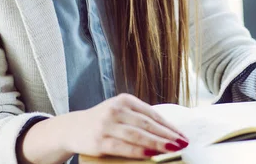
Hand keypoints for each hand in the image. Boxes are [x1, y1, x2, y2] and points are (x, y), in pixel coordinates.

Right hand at [63, 93, 188, 158]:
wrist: (72, 128)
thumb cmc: (103, 120)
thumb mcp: (120, 111)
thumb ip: (139, 117)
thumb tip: (167, 131)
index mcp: (124, 100)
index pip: (152, 113)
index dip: (169, 125)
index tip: (182, 135)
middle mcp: (115, 110)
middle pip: (147, 123)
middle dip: (167, 135)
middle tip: (182, 143)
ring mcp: (106, 125)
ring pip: (137, 135)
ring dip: (157, 143)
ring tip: (171, 149)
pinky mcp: (99, 141)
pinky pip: (123, 147)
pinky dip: (138, 151)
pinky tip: (151, 154)